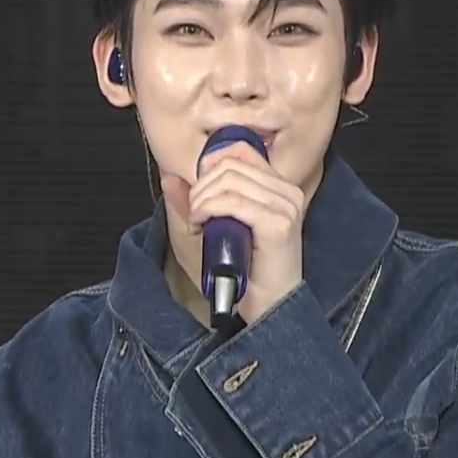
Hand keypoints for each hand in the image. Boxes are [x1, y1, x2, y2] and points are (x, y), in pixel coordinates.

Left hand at [160, 141, 304, 323]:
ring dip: (201, 200)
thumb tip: (171, 178)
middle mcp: (287, 191)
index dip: (210, 162)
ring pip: (228, 180)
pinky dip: (207, 210)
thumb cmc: (246, 272)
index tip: (198, 190)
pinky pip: (233, 202)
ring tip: (197, 223)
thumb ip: (194, 202)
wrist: (269, 308)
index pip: (241, 150)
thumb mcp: (214, 230)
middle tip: (194, 214)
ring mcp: (286, 206)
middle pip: (230, 164)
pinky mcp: (279, 224)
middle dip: (200, 186)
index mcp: (278, 187)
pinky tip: (201, 226)